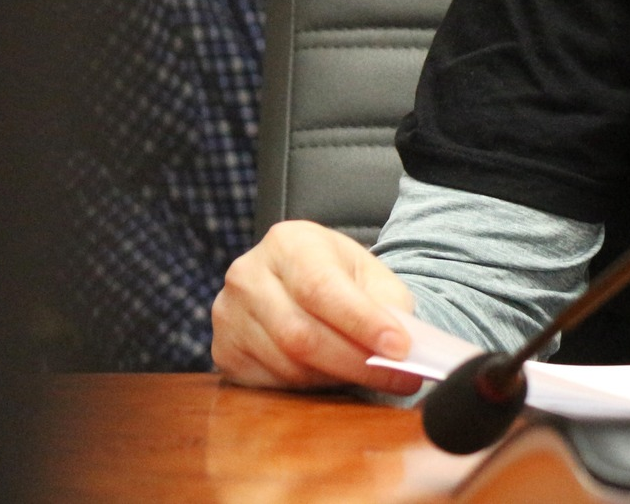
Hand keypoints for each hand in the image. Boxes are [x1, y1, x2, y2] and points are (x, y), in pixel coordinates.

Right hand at [211, 219, 422, 393]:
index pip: (323, 288)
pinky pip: (272, 383)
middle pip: (302, 334)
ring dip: (337, 377)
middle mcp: (249, 275)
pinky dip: (311, 386)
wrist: (299, 279)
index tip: (400, 348)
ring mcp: (229, 315)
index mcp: (288, 243)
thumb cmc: (338, 275)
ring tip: (372, 374)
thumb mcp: (369, 274)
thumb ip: (388, 304)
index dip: (362, 322)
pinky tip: (333, 375)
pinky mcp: (224, 351)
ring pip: (288, 364)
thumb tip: (405, 346)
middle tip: (402, 379)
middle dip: (358, 363)